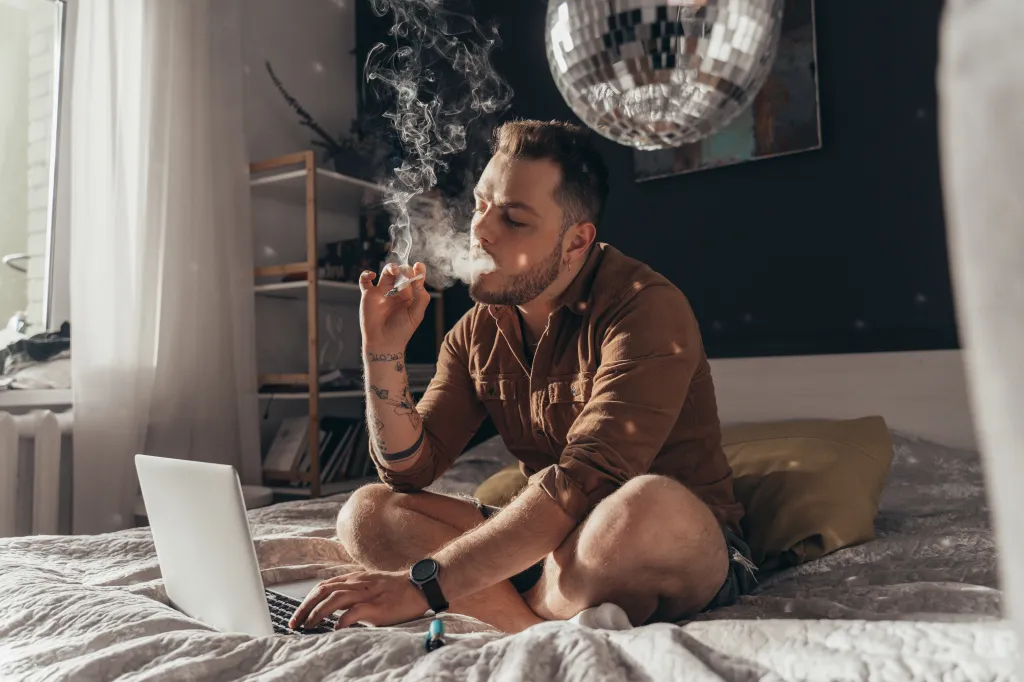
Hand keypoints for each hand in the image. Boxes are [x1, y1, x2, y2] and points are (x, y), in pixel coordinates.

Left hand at [289, 569, 429, 629]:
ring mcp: (368, 594)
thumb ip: (352, 594)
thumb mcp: (369, 587)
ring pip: (335, 598)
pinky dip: (343, 619)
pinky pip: (356, 610)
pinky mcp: (378, 606)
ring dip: (319, 612)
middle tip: (295, 623)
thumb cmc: (396, 589)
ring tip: (310, 625)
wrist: (420, 586)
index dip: (307, 601)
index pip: (323, 586)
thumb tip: (333, 609)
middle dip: (306, 607)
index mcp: (354, 579)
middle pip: (324, 591)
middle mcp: (358, 584)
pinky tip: (335, 628)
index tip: (297, 616)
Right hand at [359, 262, 430, 351]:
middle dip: (403, 269)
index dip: (417, 270)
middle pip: (401, 272)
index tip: (419, 266)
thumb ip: (421, 296)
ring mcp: (382, 292)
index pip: (414, 277)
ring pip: (386, 272)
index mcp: (410, 294)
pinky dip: (366, 274)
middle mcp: (397, 291)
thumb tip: (419, 279)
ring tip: (394, 270)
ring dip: (391, 267)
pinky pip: (365, 281)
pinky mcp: (369, 295)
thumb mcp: (416, 314)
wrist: (384, 342)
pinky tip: (373, 275)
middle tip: (405, 272)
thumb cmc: (402, 330)